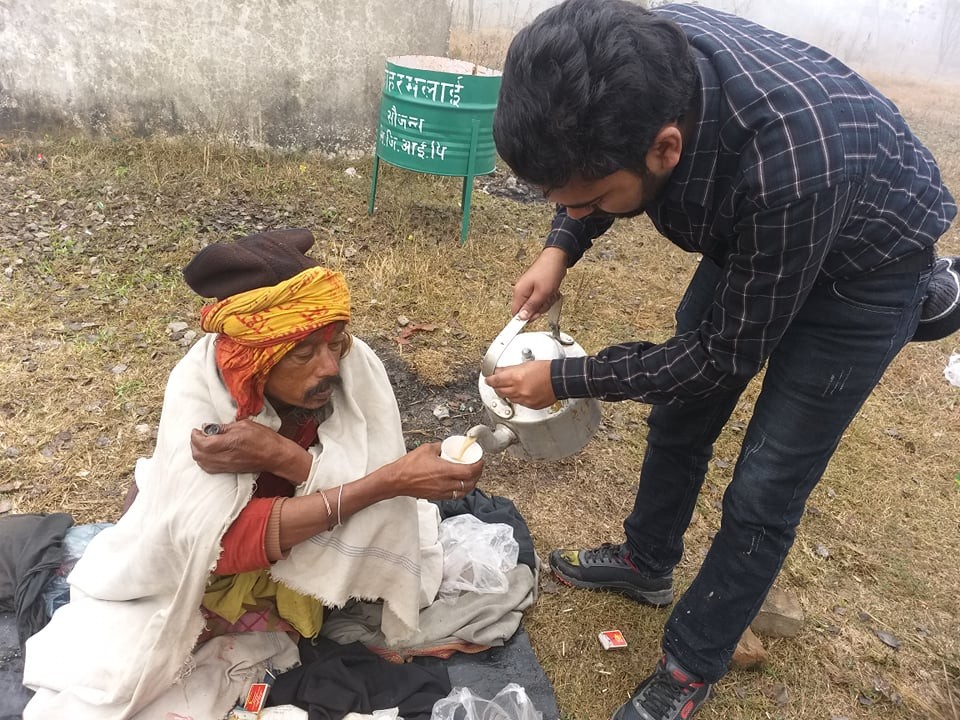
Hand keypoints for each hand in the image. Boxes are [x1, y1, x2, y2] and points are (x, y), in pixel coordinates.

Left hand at [190, 419, 305, 480]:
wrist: (275, 455)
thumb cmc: (263, 438)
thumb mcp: (244, 424)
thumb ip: (225, 427)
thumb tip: (210, 428)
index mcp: (229, 442)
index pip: (202, 443)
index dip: (195, 436)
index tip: (196, 430)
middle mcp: (225, 456)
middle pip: (198, 454)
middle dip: (194, 444)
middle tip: (198, 435)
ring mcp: (226, 465)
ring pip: (201, 463)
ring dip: (197, 453)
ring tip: (201, 443)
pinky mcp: (229, 470)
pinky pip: (209, 469)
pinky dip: (203, 461)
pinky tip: (207, 454)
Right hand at [389, 443, 482, 500]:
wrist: (397, 480)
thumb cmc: (409, 466)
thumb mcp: (427, 449)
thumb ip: (440, 446)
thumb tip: (447, 445)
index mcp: (445, 471)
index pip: (469, 471)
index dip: (478, 466)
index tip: (480, 461)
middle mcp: (446, 483)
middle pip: (470, 483)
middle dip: (477, 475)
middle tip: (478, 467)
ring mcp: (442, 492)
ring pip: (464, 492)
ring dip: (471, 484)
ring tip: (471, 477)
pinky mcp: (437, 497)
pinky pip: (455, 496)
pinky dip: (461, 490)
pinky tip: (460, 485)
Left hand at [484, 360, 555, 408]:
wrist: (560, 379)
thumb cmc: (547, 370)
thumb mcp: (526, 365)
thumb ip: (510, 369)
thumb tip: (500, 371)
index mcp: (516, 377)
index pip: (496, 381)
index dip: (490, 380)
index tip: (488, 379)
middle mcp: (519, 390)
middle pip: (500, 391)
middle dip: (497, 387)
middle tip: (496, 383)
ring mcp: (525, 399)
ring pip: (509, 398)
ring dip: (507, 392)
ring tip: (511, 387)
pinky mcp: (531, 405)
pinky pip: (519, 403)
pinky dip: (518, 398)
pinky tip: (521, 392)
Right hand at [512, 247, 567, 319]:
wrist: (557, 258)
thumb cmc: (549, 271)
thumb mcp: (542, 293)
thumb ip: (531, 306)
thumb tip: (522, 317)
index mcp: (519, 292)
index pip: (516, 313)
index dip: (527, 317)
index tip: (536, 315)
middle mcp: (521, 291)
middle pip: (528, 311)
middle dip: (540, 308)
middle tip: (546, 299)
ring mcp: (528, 289)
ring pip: (536, 306)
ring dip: (546, 302)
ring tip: (550, 293)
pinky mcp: (535, 288)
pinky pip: (541, 300)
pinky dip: (548, 297)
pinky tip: (551, 291)